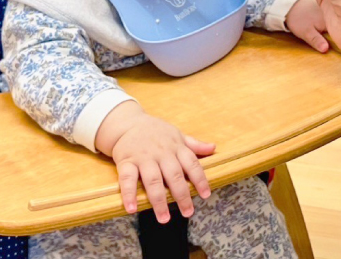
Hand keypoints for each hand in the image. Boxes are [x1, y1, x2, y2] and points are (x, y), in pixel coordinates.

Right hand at [95, 102, 214, 222]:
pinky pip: (127, 178)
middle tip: (188, 212)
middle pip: (174, 175)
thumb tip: (213, 148)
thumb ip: (193, 144)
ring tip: (164, 218)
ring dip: (158, 200)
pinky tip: (132, 208)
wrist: (127, 122)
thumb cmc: (156, 132)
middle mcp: (161, 152)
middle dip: (182, 195)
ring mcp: (143, 157)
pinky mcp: (126, 161)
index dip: (200, 179)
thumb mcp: (176, 134)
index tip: (205, 195)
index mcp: (175, 147)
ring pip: (153, 180)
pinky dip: (129, 194)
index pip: (191, 164)